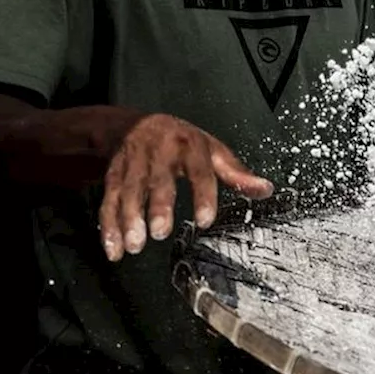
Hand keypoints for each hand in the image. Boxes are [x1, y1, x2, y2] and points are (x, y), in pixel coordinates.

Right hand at [100, 114, 272, 260]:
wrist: (135, 124)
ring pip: (128, 191)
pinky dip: (108, 226)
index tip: (205, 220)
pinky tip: (114, 249)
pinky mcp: (113, 175)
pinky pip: (108, 200)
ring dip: (128, 219)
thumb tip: (266, 189)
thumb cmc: (182, 142)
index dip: (202, 195)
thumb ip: (235, 172)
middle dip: (157, 207)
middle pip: (157, 181)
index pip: (198, 170)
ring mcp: (132, 163)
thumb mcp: (212, 151)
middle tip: (160, 232)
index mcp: (188, 146)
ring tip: (135, 245)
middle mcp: (158, 152)